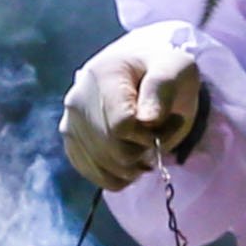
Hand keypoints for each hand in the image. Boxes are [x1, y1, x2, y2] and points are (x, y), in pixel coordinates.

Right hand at [59, 24, 207, 190]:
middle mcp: (77, 101)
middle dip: (148, 149)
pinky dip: (123, 175)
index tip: (172, 119)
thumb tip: (147, 119)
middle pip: (116, 151)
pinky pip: (100, 177)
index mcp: (102, 76)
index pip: (122, 126)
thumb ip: (162, 88)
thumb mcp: (175, 68)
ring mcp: (70, 125)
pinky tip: (134, 155)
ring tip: (148, 139)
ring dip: (138, 164)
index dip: (153, 133)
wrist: (141, 72)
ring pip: (109, 169)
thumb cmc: (162, 69)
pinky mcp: (72, 146)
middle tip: (162, 131)